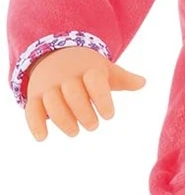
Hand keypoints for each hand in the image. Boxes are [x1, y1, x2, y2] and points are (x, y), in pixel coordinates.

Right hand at [23, 47, 145, 141]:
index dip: (102, 99)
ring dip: (63, 119)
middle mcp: (67, 77)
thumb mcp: (106, 70)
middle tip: (94, 126)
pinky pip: (31, 109)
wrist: (56, 55)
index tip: (110, 116)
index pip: (94, 81)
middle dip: (83, 112)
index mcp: (88, 69)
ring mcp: (49, 86)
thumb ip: (124, 79)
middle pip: (73, 94)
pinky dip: (35, 124)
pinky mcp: (35, 96)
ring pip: (52, 102)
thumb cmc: (88, 70)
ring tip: (75, 132)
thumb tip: (143, 83)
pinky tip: (43, 138)